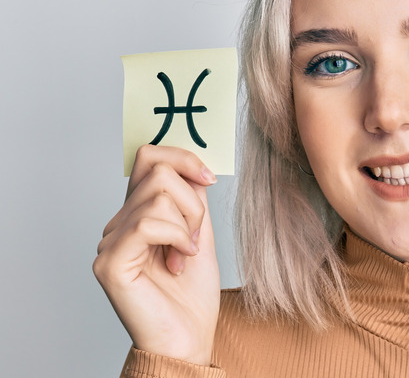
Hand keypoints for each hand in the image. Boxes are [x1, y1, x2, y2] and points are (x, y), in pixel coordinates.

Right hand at [93, 145, 220, 364]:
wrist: (189, 339)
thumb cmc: (192, 295)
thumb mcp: (198, 235)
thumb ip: (191, 200)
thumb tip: (190, 165)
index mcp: (137, 215)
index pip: (148, 158)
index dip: (182, 158)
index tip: (209, 178)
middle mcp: (118, 225)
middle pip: (156, 171)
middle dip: (191, 200)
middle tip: (195, 236)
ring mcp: (110, 243)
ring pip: (157, 196)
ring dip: (186, 224)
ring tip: (185, 255)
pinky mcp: (109, 263)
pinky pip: (148, 224)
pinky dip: (175, 237)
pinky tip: (179, 262)